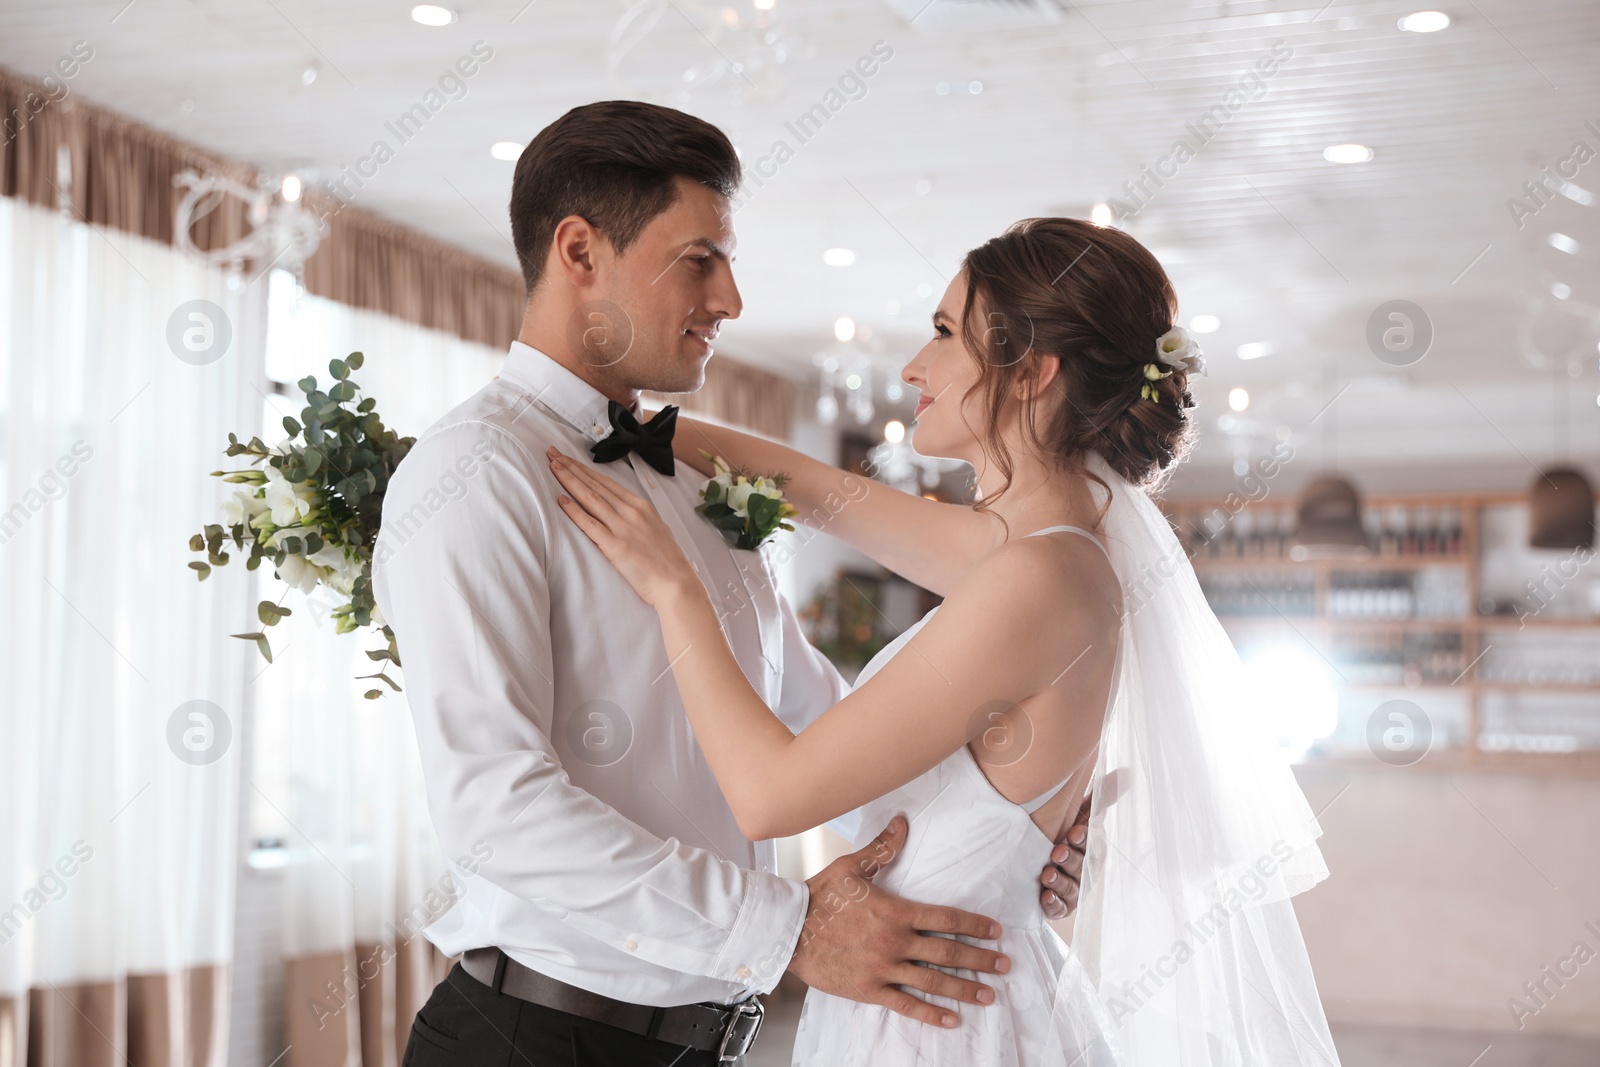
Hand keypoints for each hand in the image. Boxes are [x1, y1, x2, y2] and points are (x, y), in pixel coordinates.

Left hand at [546, 446, 698, 606]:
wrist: (677, 583)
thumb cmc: (668, 561)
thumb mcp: (656, 529)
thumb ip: (638, 518)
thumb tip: (624, 511)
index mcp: (641, 506)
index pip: (606, 482)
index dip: (584, 469)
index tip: (568, 459)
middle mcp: (631, 512)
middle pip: (595, 485)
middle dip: (571, 468)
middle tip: (552, 453)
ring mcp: (623, 528)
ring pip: (590, 498)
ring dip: (569, 481)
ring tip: (553, 467)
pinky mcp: (615, 546)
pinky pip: (590, 525)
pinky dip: (574, 511)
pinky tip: (561, 500)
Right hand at [787, 816, 1008, 1028]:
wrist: (788, 930)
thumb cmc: (819, 896)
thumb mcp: (851, 866)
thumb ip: (882, 848)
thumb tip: (902, 822)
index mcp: (896, 911)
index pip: (946, 918)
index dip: (974, 924)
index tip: (995, 931)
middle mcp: (895, 942)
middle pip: (947, 952)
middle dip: (979, 959)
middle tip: (1004, 965)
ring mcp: (883, 969)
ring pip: (932, 981)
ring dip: (964, 988)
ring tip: (988, 994)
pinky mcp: (869, 990)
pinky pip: (905, 1005)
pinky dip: (930, 1013)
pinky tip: (951, 1019)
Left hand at [1038, 767, 1123, 920]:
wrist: (1037, 858)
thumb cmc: (1064, 832)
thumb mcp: (1080, 813)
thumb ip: (1102, 796)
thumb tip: (1128, 772)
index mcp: (1092, 848)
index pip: (1091, 844)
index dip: (1083, 839)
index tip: (1074, 832)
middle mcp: (1085, 870)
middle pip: (1081, 867)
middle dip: (1070, 860)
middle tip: (1057, 852)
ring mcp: (1073, 889)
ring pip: (1070, 888)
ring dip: (1059, 882)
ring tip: (1047, 874)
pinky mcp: (1060, 906)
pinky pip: (1058, 908)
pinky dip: (1053, 904)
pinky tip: (1045, 897)